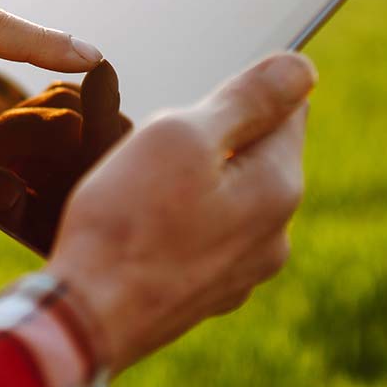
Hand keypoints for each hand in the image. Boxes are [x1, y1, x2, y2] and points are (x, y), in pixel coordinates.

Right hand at [47, 52, 316, 376]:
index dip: (239, 93)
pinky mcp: (206, 296)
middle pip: (254, 156)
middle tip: (152, 149)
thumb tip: (301, 68)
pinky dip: (176, 223)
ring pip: (225, 198)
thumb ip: (247, 99)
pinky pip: (202, 237)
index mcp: (277, 188)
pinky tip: (137, 229)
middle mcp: (274, 236)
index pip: (288, 110)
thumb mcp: (181, 136)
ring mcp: (242, 273)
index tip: (192, 105)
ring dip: (191, 182)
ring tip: (138, 192)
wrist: (85, 318)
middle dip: (210, 140)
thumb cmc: (126, 221)